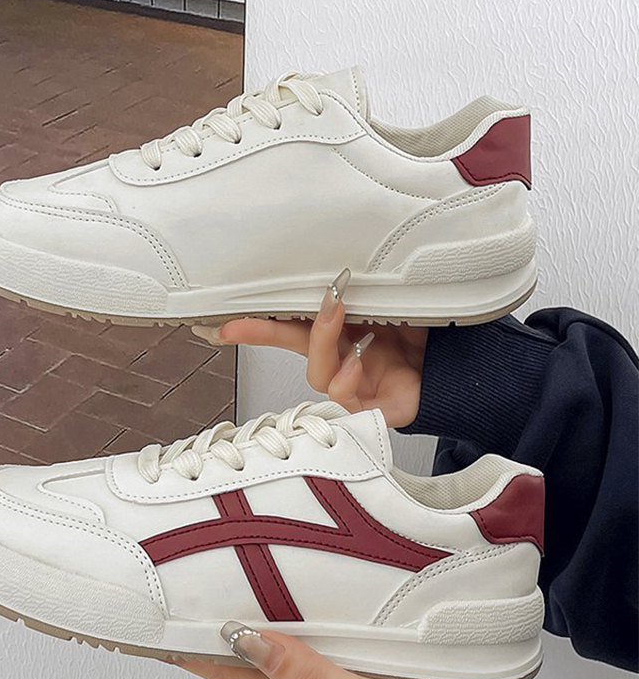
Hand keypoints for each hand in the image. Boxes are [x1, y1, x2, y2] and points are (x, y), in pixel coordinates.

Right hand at [193, 269, 427, 427]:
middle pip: (291, 345)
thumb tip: (337, 270)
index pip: (289, 324)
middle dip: (265, 331)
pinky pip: (344, 399)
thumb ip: (364, 290)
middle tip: (254, 317)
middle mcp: (339, 357)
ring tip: (340, 315)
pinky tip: (359, 361)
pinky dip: (347, 378)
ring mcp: (351, 384)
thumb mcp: (391, 302)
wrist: (457, 367)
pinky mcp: (368, 408)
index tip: (221, 320)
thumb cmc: (423, 337)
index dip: (255, 322)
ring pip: (317, 372)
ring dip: (323, 342)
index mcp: (339, 332)